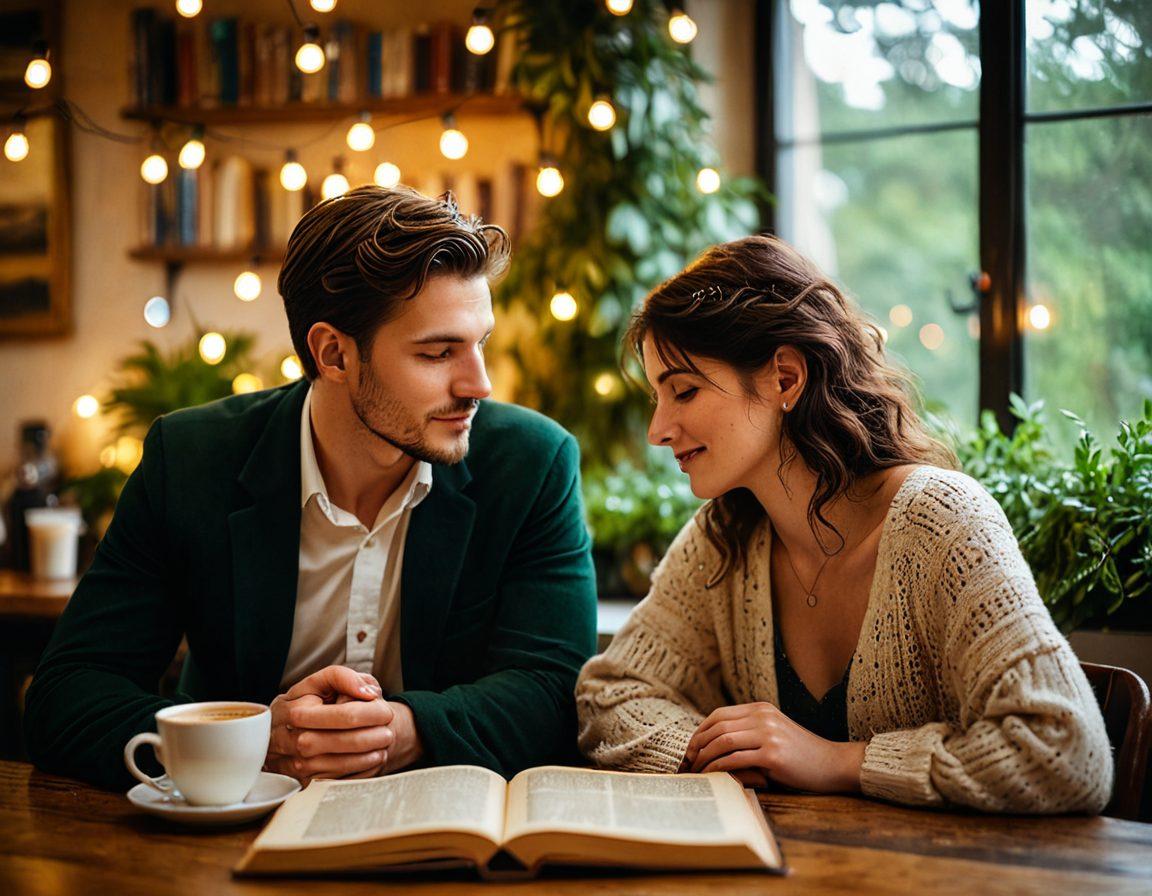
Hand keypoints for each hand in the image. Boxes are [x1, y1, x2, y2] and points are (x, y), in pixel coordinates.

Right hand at [264, 665, 394, 783]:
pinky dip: (356, 773)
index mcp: (296, 710)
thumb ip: (343, 677)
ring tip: (383, 748)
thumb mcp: (317, 682)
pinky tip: (369, 763)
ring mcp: (294, 764)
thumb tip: (369, 693)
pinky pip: (334, 781)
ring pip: (339, 765)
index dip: (372, 713)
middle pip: (343, 742)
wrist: (275, 730)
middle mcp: (291, 740)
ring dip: (367, 758)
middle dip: (372, 738)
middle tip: (388, 733)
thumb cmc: (303, 702)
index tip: (386, 712)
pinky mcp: (301, 781)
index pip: (345, 715)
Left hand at [682, 702, 865, 793]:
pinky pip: (735, 759)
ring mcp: (768, 734)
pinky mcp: (773, 754)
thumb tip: (712, 745)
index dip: (700, 731)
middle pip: (717, 726)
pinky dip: (718, 768)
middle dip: (697, 745)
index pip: (719, 714)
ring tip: (696, 771)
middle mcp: (763, 717)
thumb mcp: (773, 734)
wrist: (833, 764)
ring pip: (723, 740)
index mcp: (761, 709)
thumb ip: (749, 732)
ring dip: (704, 757)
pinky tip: (711, 776)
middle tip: (686, 762)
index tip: (690, 749)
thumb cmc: (800, 756)